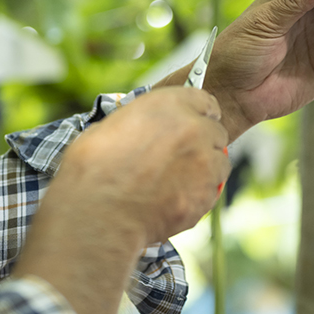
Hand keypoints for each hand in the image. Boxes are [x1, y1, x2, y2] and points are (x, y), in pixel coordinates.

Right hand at [50, 87, 230, 246]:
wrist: (98, 213)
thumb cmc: (94, 170)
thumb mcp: (112, 125)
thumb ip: (142, 121)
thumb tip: (145, 128)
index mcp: (168, 104)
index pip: (203, 100)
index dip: (197, 113)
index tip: (195, 122)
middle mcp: (193, 128)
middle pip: (215, 130)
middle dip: (201, 142)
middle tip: (180, 156)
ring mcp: (204, 162)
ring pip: (219, 162)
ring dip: (204, 168)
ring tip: (176, 181)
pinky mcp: (207, 194)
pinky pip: (212, 190)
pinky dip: (198, 194)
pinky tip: (174, 199)